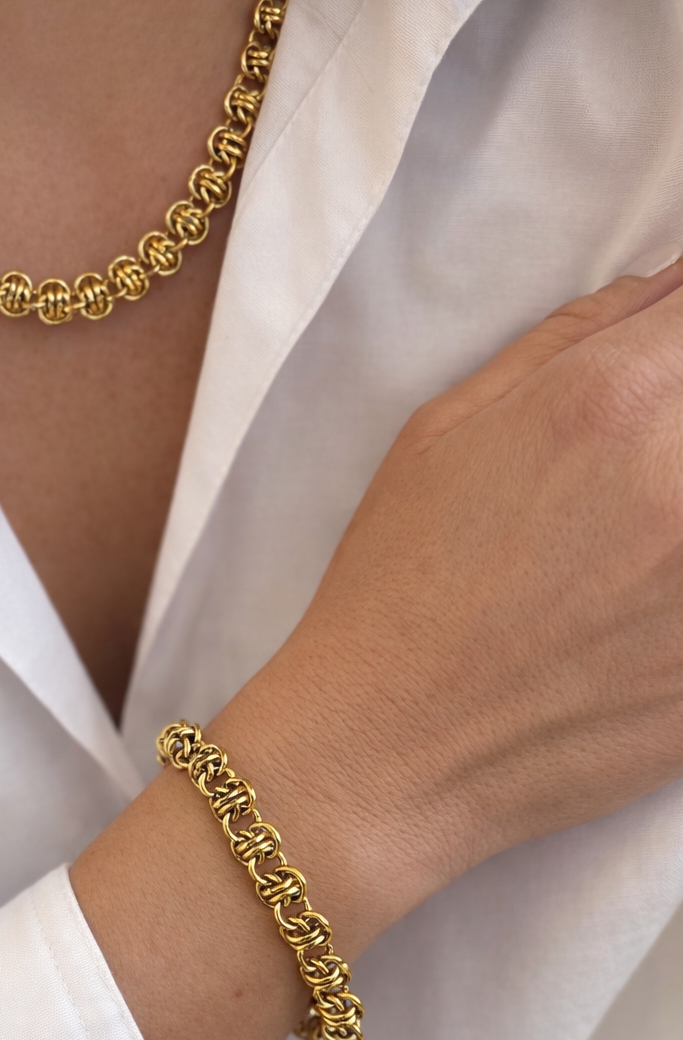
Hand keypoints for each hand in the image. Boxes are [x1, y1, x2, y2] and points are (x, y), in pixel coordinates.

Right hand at [260, 263, 682, 922]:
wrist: (387, 751)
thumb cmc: (398, 590)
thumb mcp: (444, 433)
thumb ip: (570, 342)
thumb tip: (667, 287)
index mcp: (612, 405)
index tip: (665, 375)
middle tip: (643, 471)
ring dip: (682, 512)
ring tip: (630, 551)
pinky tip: (644, 607)